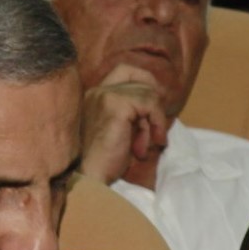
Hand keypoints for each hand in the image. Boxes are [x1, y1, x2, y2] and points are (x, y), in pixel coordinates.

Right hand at [80, 65, 170, 185]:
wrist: (90, 178)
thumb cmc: (105, 162)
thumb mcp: (121, 132)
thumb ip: (133, 115)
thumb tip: (158, 105)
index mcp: (94, 96)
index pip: (124, 71)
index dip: (144, 82)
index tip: (154, 109)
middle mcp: (97, 91)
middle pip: (135, 73)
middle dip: (152, 95)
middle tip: (157, 122)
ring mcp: (104, 95)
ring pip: (146, 91)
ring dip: (155, 119)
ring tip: (148, 143)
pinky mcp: (114, 104)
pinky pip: (149, 102)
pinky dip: (157, 121)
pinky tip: (154, 141)